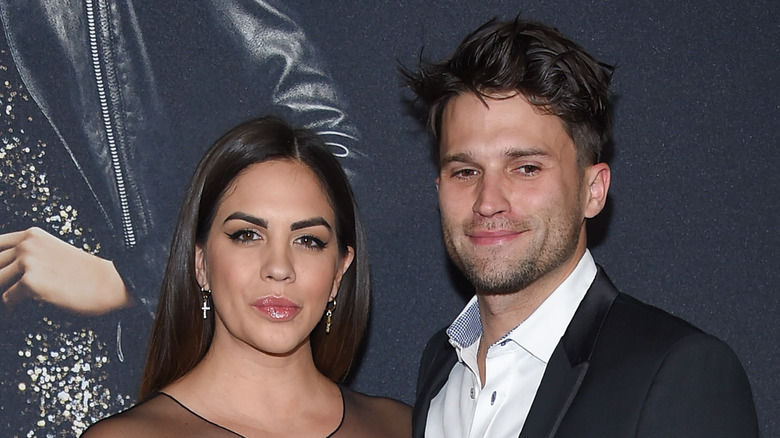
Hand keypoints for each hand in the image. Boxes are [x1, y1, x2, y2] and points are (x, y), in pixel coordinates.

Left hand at [0, 227, 132, 314]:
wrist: (110, 282)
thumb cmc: (87, 273)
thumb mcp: (54, 252)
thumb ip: (30, 255)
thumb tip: (7, 271)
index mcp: (32, 235)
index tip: (1, 273)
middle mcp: (28, 245)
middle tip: (4, 291)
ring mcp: (28, 262)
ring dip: (1, 294)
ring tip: (7, 305)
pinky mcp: (31, 282)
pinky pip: (6, 299)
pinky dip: (9, 309)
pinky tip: (15, 312)